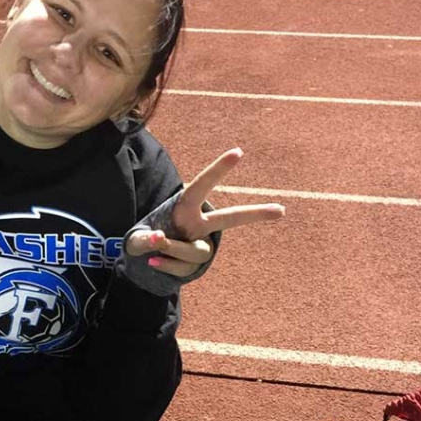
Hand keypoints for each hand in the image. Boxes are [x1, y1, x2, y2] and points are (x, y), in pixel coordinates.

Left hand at [126, 148, 283, 277]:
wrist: (148, 259)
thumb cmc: (147, 237)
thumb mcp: (138, 237)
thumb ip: (145, 239)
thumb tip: (158, 239)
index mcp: (187, 207)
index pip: (202, 186)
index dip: (217, 170)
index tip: (238, 152)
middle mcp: (199, 224)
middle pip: (229, 219)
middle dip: (254, 214)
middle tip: (281, 210)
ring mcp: (200, 245)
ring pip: (193, 251)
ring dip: (171, 248)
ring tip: (155, 242)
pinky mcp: (195, 265)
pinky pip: (181, 268)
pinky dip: (165, 264)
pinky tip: (153, 260)